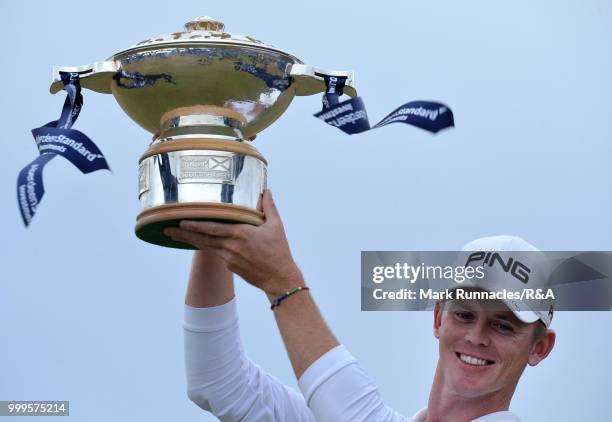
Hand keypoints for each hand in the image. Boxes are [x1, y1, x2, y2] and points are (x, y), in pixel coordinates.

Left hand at [164, 190, 303, 295]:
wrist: (279, 278)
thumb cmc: (279, 251)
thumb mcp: (276, 226)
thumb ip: (269, 207)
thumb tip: (266, 191)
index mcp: (241, 234)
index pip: (213, 228)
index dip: (195, 225)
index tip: (181, 221)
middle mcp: (231, 247)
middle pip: (203, 239)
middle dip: (183, 234)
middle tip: (167, 229)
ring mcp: (229, 259)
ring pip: (206, 247)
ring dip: (189, 241)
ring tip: (173, 235)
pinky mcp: (231, 267)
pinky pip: (215, 254)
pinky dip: (205, 247)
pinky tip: (197, 243)